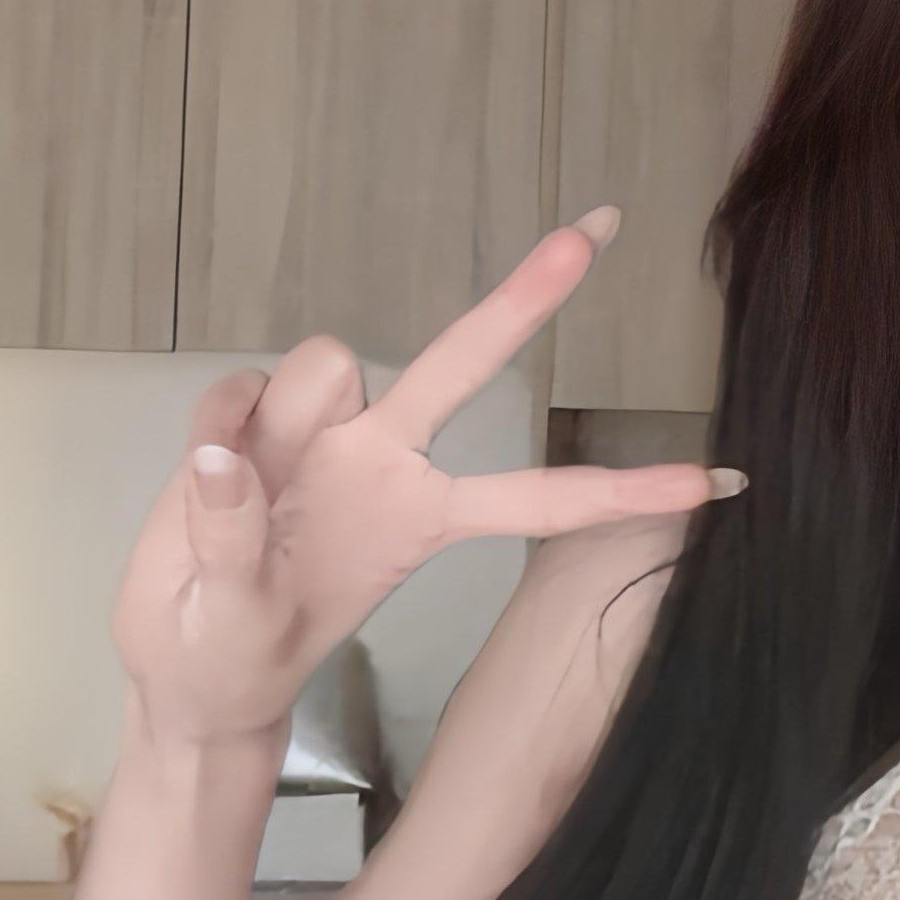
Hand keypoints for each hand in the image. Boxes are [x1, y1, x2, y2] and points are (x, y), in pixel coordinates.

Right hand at [111, 207, 741, 749]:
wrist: (184, 671)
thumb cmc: (232, 658)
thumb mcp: (236, 623)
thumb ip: (230, 537)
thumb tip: (222, 453)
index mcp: (417, 520)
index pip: (537, 501)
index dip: (621, 492)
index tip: (714, 482)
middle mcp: (385, 461)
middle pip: (466, 363)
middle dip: (528, 296)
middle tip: (600, 227)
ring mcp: (325, 436)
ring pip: (330, 364)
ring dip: (280, 416)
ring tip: (241, 492)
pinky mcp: (257, 423)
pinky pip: (241, 389)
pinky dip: (217, 424)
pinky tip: (207, 470)